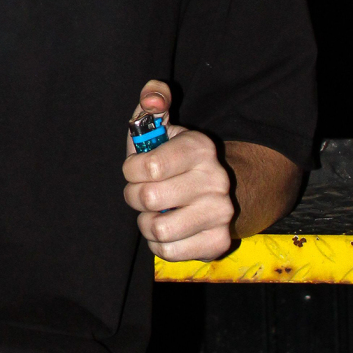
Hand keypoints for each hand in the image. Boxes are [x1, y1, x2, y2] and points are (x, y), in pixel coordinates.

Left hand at [121, 79, 232, 261]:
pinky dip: (159, 244)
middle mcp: (216, 180)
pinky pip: (168, 252)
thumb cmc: (172, 158)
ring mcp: (221, 213)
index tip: (136, 168)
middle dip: (135, 196)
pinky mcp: (218, 242)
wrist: (214, 192)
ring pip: (158, 229)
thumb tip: (152, 99)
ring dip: (146, 222)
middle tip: (143, 191)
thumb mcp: (161, 125)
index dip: (131, 170)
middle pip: (149, 199)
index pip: (148, 167)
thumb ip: (152, 101)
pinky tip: (168, 228)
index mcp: (200, 148)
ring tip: (156, 211)